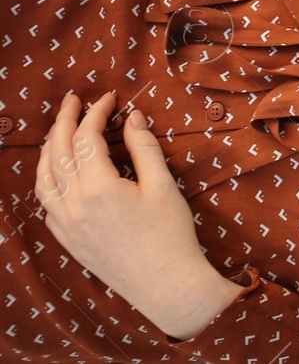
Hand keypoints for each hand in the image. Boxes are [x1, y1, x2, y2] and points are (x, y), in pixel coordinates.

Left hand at [35, 92, 243, 340]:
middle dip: (63, 121)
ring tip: (59, 131)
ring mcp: (66, 225)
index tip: (110, 97)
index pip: (86, 138)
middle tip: (72, 100)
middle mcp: (74, 205)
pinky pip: (46, 203)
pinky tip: (59, 173)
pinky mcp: (67, 240)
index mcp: (99, 188)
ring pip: (43, 178)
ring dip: (48, 150)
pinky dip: (48, 180)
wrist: (165, 284)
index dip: (96, 113)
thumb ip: (144, 148)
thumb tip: (132, 117)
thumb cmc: (171, 234)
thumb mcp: (163, 186)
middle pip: (57, 152)